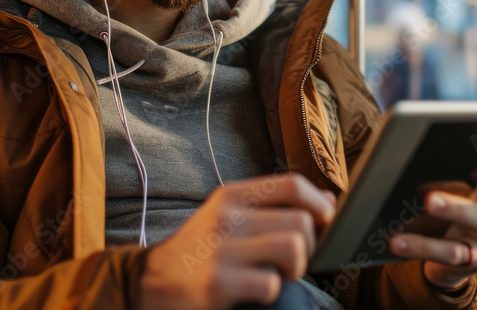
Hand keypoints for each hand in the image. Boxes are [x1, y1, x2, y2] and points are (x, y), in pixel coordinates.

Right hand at [138, 173, 336, 309]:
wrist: (149, 282)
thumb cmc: (199, 249)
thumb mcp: (228, 215)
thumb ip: (273, 206)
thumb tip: (327, 200)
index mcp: (232, 195)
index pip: (292, 185)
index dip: (319, 203)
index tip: (324, 221)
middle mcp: (227, 216)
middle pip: (301, 221)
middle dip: (309, 246)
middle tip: (293, 259)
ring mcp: (221, 249)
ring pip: (293, 248)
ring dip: (296, 267)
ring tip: (281, 274)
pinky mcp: (217, 282)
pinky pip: (270, 284)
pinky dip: (271, 291)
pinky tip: (256, 290)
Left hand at [387, 177, 476, 290]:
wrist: (454, 255)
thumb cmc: (456, 216)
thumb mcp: (459, 199)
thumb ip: (451, 190)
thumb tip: (419, 183)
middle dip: (455, 209)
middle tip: (430, 200)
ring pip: (457, 248)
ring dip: (426, 243)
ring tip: (399, 239)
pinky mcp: (468, 268)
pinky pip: (443, 261)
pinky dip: (419, 250)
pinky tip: (400, 245)